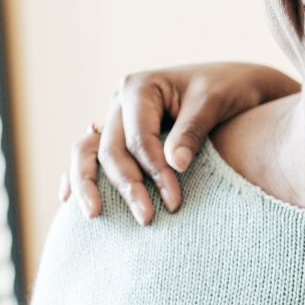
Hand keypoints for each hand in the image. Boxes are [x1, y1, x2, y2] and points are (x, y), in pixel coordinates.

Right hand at [59, 62, 296, 224]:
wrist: (236, 85)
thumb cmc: (227, 89)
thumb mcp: (214, 103)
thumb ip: (191, 132)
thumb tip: (175, 165)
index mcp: (140, 88)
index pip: (138, 138)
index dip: (154, 171)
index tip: (174, 201)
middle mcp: (121, 103)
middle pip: (110, 149)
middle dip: (127, 185)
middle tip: (146, 219)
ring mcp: (117, 120)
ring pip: (88, 151)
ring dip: (88, 183)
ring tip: (93, 215)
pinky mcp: (121, 136)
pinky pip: (90, 154)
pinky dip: (78, 175)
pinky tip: (68, 200)